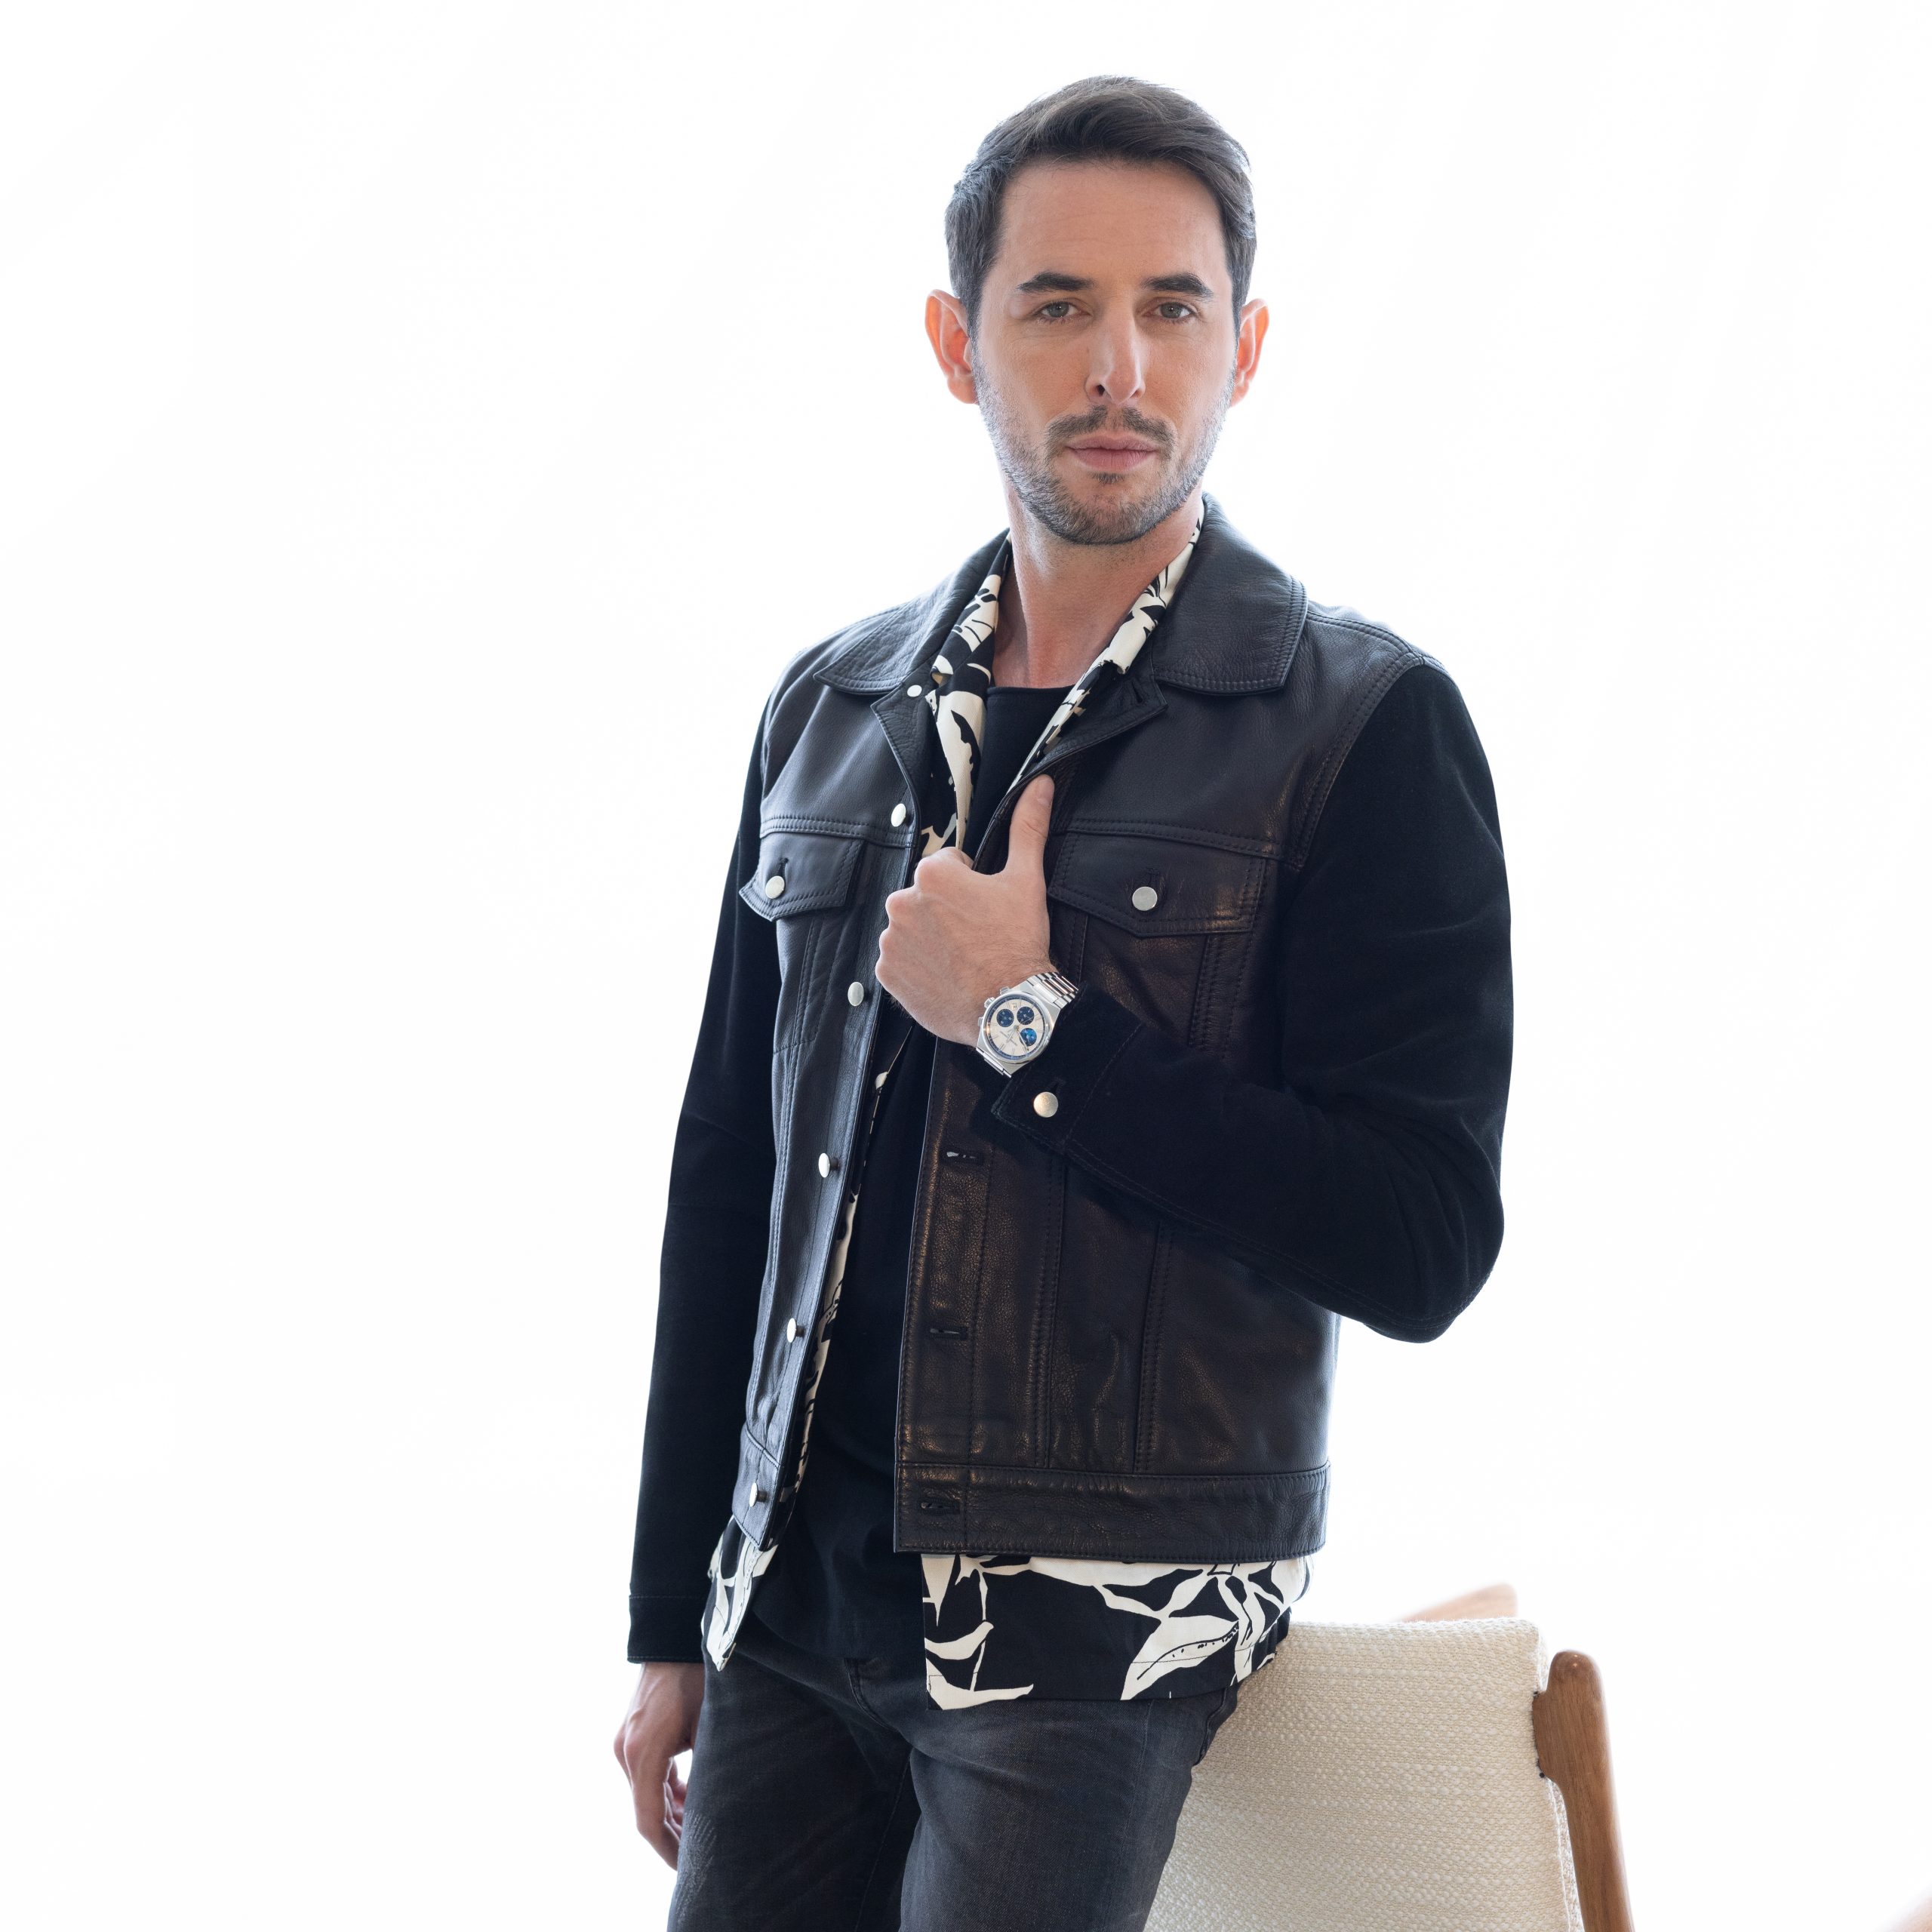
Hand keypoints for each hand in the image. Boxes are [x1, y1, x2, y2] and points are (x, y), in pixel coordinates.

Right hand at [613, 1660, 704, 1868]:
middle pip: (646, 1811)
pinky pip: (646, 1775)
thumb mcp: (711, 1725)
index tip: (690, 1868)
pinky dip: (666, 1791)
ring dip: (671, 1813)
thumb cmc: (699, 1674)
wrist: (674, 1632)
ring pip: (646, 1795)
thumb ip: (709, 1771)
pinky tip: (688, 1796)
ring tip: (701, 1828)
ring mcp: (625, 1742)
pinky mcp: (631, 1734)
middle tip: (702, 1855)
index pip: (649, 1821)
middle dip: (673, 1835)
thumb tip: (717, 1810)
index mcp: (643, 1753)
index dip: (668, 1850)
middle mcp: (626, 1751)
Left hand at [875, 772, 1055, 1045]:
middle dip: (947, 911)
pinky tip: (946, 975)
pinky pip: (900, 962)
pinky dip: (919, 967)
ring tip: (963, 958)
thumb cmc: (1017, 943)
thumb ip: (1027, 827)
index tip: (987, 908)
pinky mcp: (888, 976)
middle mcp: (901, 902)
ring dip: (932, 938)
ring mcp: (892, 941)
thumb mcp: (1027, 880)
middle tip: (978, 935)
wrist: (1009, 1008)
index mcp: (932, 873)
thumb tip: (1040, 784)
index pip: (949, 866)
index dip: (972, 885)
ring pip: (913, 929)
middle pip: (926, 898)